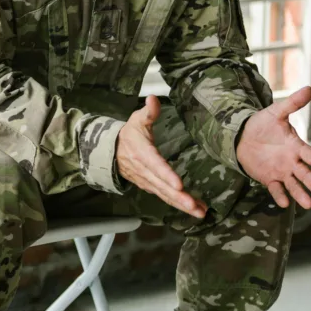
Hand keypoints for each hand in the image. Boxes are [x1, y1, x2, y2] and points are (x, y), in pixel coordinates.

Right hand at [116, 95, 207, 217]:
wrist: (110, 151)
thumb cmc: (128, 134)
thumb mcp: (136, 119)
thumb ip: (148, 111)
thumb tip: (153, 98)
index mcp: (141, 153)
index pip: (155, 165)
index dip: (166, 175)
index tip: (179, 185)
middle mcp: (143, 170)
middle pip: (162, 186)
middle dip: (179, 198)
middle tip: (195, 207)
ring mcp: (146, 181)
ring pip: (164, 195)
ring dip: (181, 205)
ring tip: (200, 212)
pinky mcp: (149, 186)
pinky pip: (164, 197)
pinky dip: (178, 204)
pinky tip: (194, 208)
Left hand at [236, 86, 310, 209]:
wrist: (242, 135)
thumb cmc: (262, 123)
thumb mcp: (275, 112)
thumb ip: (292, 104)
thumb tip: (309, 88)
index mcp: (295, 146)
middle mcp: (291, 161)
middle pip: (305, 174)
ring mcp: (281, 171)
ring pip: (293, 184)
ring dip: (300, 193)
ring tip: (309, 204)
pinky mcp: (268, 178)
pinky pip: (275, 188)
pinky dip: (279, 195)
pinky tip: (283, 203)